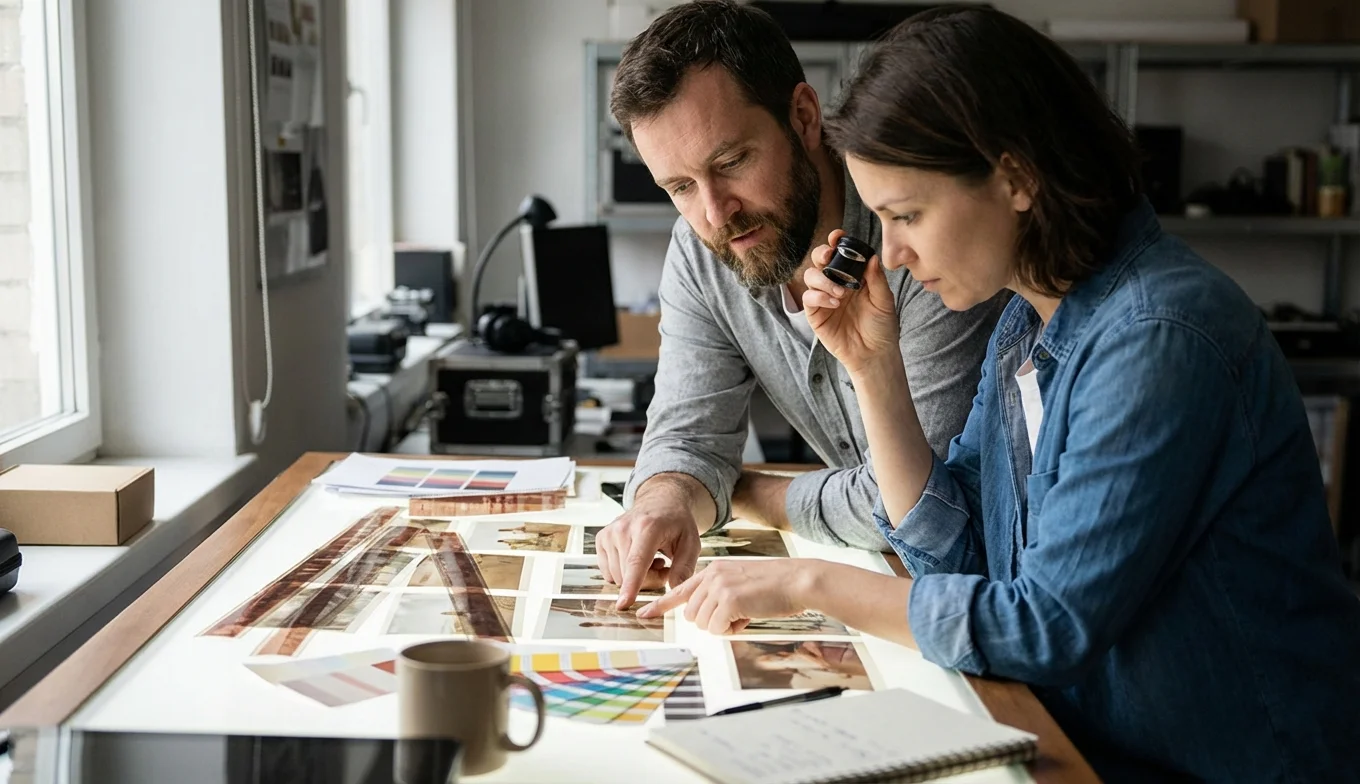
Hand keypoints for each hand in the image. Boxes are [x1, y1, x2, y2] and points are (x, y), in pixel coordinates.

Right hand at [596, 494, 701, 609]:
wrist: (660, 501)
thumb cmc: (677, 523)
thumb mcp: (691, 543)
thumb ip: (684, 568)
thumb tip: (674, 591)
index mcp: (648, 527)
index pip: (637, 561)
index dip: (631, 585)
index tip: (623, 603)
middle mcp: (623, 528)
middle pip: (628, 575)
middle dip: (648, 581)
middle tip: (663, 566)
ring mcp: (609, 532)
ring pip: (617, 577)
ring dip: (636, 578)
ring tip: (651, 560)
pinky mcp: (601, 538)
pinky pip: (608, 573)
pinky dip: (623, 573)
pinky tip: (637, 558)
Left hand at [637, 559, 820, 634]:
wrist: (797, 580)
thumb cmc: (775, 586)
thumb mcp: (740, 583)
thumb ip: (719, 595)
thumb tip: (705, 618)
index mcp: (712, 570)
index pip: (680, 590)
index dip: (660, 605)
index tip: (642, 614)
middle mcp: (711, 576)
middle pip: (692, 615)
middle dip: (712, 621)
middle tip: (738, 613)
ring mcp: (718, 587)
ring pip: (703, 623)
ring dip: (723, 625)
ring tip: (746, 611)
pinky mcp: (728, 600)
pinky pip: (718, 628)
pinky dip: (732, 629)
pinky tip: (749, 615)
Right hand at [804, 229, 899, 374]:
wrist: (875, 355)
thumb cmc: (882, 328)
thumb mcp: (884, 301)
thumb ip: (876, 279)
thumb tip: (871, 257)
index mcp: (853, 277)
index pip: (841, 254)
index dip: (836, 242)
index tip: (838, 236)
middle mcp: (836, 284)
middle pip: (819, 260)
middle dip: (822, 254)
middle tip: (830, 256)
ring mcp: (824, 299)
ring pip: (810, 276)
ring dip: (822, 279)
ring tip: (839, 293)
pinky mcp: (816, 315)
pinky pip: (808, 299)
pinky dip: (818, 297)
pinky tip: (833, 303)